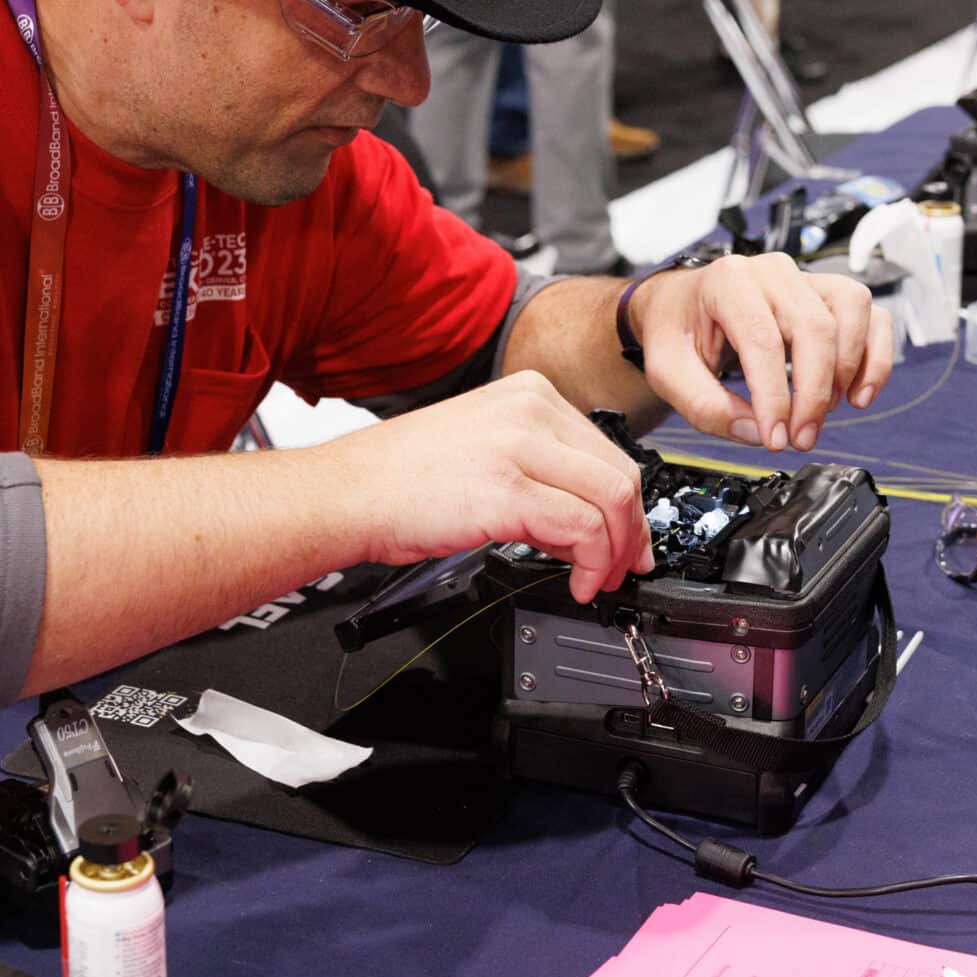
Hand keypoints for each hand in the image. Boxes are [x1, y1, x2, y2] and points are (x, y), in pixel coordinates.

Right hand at [319, 371, 651, 603]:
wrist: (346, 493)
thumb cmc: (400, 480)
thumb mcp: (486, 452)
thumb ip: (540, 472)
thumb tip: (585, 520)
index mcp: (529, 394)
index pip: (608, 450)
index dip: (628, 506)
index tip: (626, 540)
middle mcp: (531, 409)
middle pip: (621, 473)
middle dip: (630, 532)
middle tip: (622, 568)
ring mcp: (520, 445)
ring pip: (613, 499)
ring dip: (614, 552)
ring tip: (594, 580)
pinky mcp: (507, 488)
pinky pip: (582, 526)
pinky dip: (592, 562)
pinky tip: (575, 582)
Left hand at [630, 254, 894, 452]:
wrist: (682, 306)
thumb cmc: (677, 331)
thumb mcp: (667, 372)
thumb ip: (705, 406)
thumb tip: (755, 434)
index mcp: (727, 281)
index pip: (762, 339)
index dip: (775, 396)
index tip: (776, 437)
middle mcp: (772, 271)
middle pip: (814, 327)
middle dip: (814, 393)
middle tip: (801, 438)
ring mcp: (806, 278)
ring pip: (852, 312)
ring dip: (848, 370)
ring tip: (828, 410)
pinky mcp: (829, 294)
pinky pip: (872, 316)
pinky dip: (876, 357)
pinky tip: (859, 393)